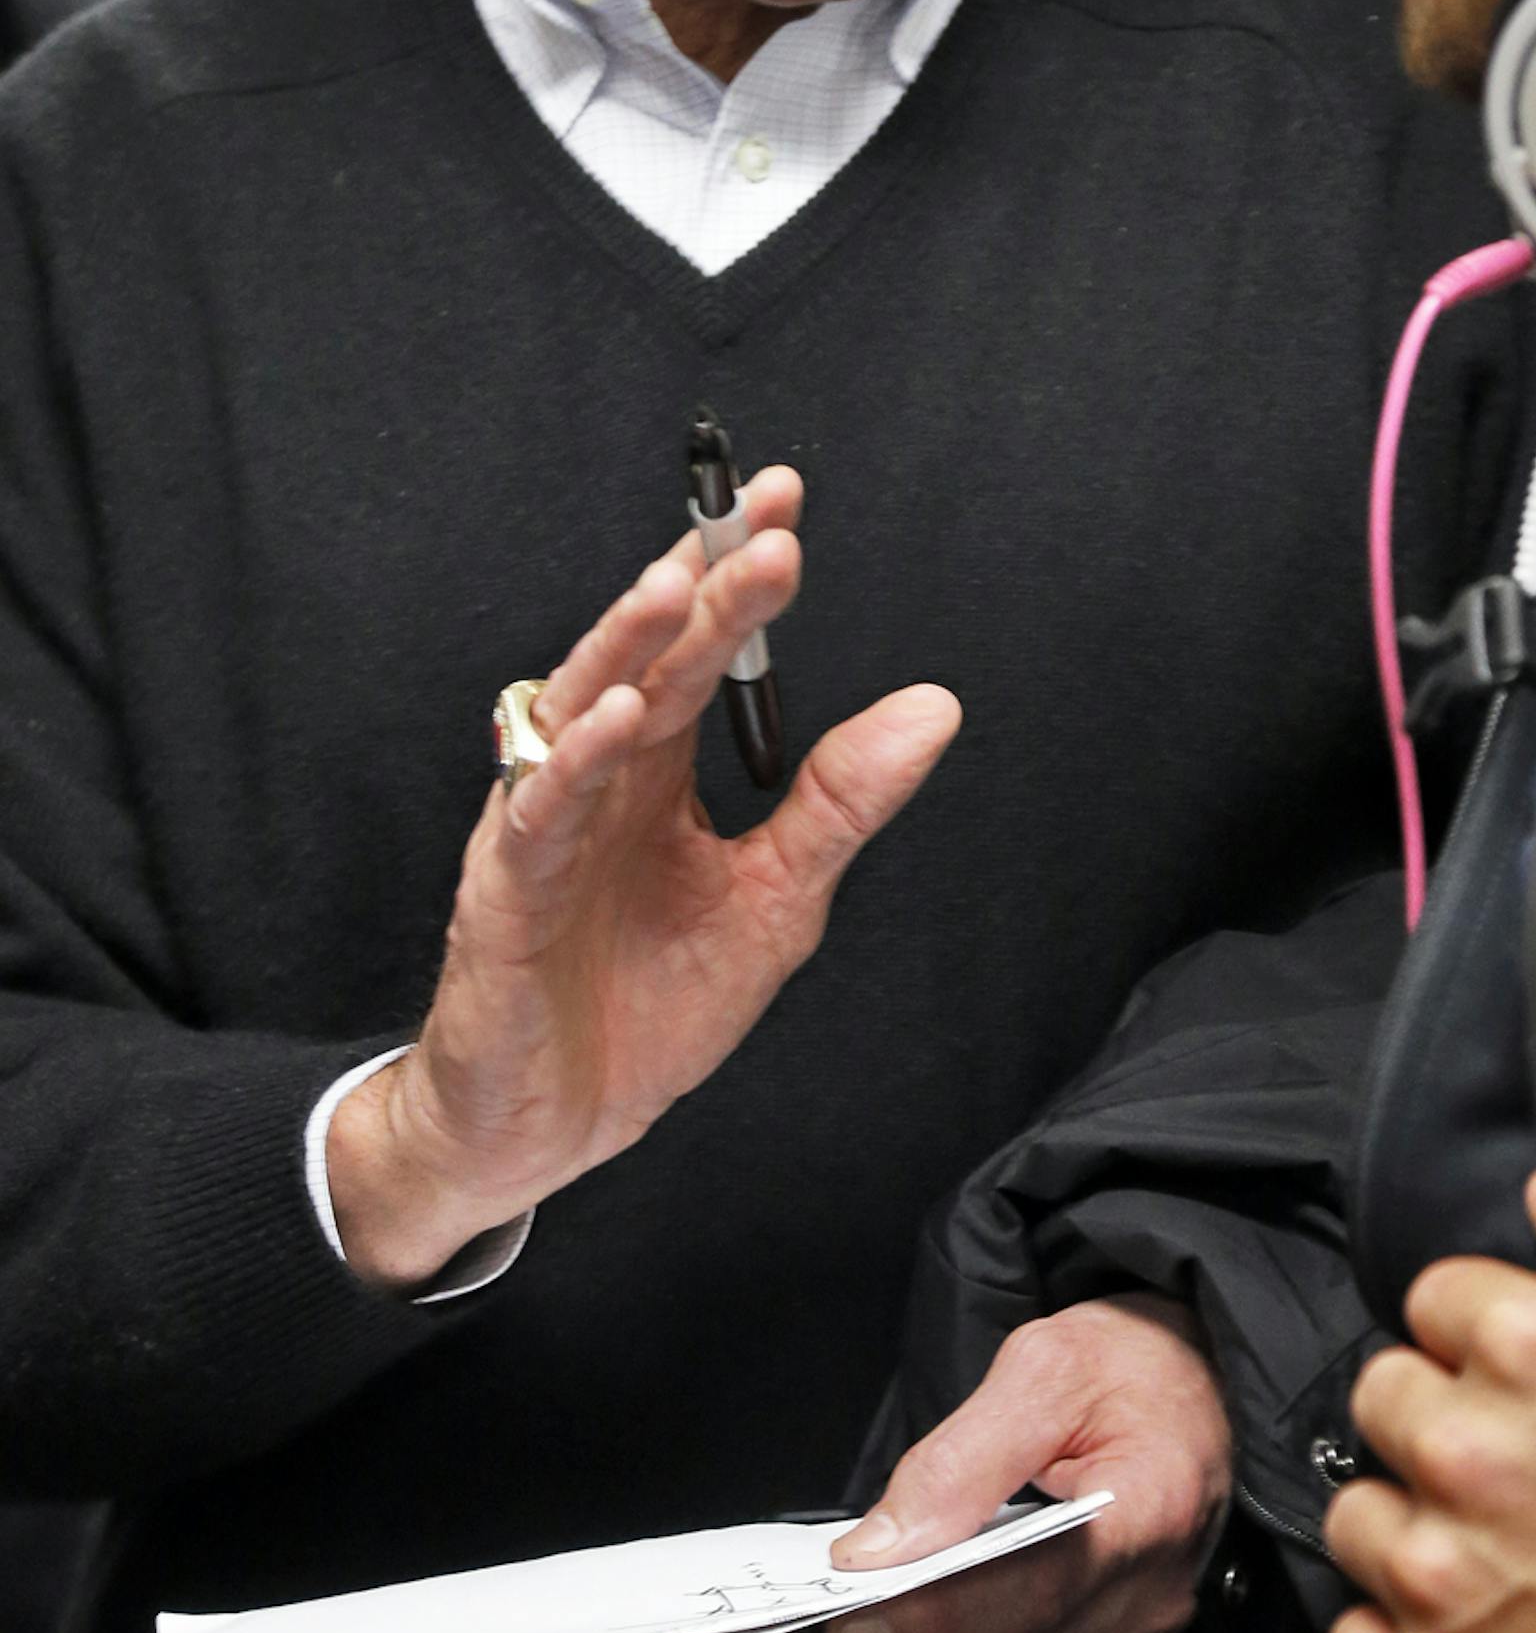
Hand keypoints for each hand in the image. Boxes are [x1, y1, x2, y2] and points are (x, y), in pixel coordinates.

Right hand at [328, 464, 959, 1287]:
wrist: (557, 1125)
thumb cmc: (648, 1006)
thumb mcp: (776, 898)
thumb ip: (839, 802)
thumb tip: (934, 709)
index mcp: (657, 772)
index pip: (700, 652)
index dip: (737, 580)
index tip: (789, 508)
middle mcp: (596, 779)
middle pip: (645, 659)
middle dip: (698, 585)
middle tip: (760, 525)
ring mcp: (544, 830)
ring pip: (579, 713)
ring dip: (627, 647)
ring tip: (676, 586)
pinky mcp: (503, 896)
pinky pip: (537, 818)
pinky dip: (574, 767)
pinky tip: (620, 722)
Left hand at [719, 1293, 1233, 1632]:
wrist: (1207, 1373)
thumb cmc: (1132, 1355)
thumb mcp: (1048, 1362)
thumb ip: (966, 1457)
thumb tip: (878, 1548)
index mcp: (1150, 1515)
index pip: (1029, 1591)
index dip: (930, 1613)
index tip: (837, 1618)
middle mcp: (1148, 1596)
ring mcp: (1135, 1630)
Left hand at [1325, 1189, 1535, 1632]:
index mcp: (1535, 1347)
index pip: (1432, 1298)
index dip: (1479, 1337)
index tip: (1519, 1384)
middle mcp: (1464, 1449)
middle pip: (1383, 1395)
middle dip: (1438, 1423)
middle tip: (1512, 1476)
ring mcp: (1436, 1575)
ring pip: (1358, 1514)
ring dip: (1413, 1530)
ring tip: (1498, 1567)